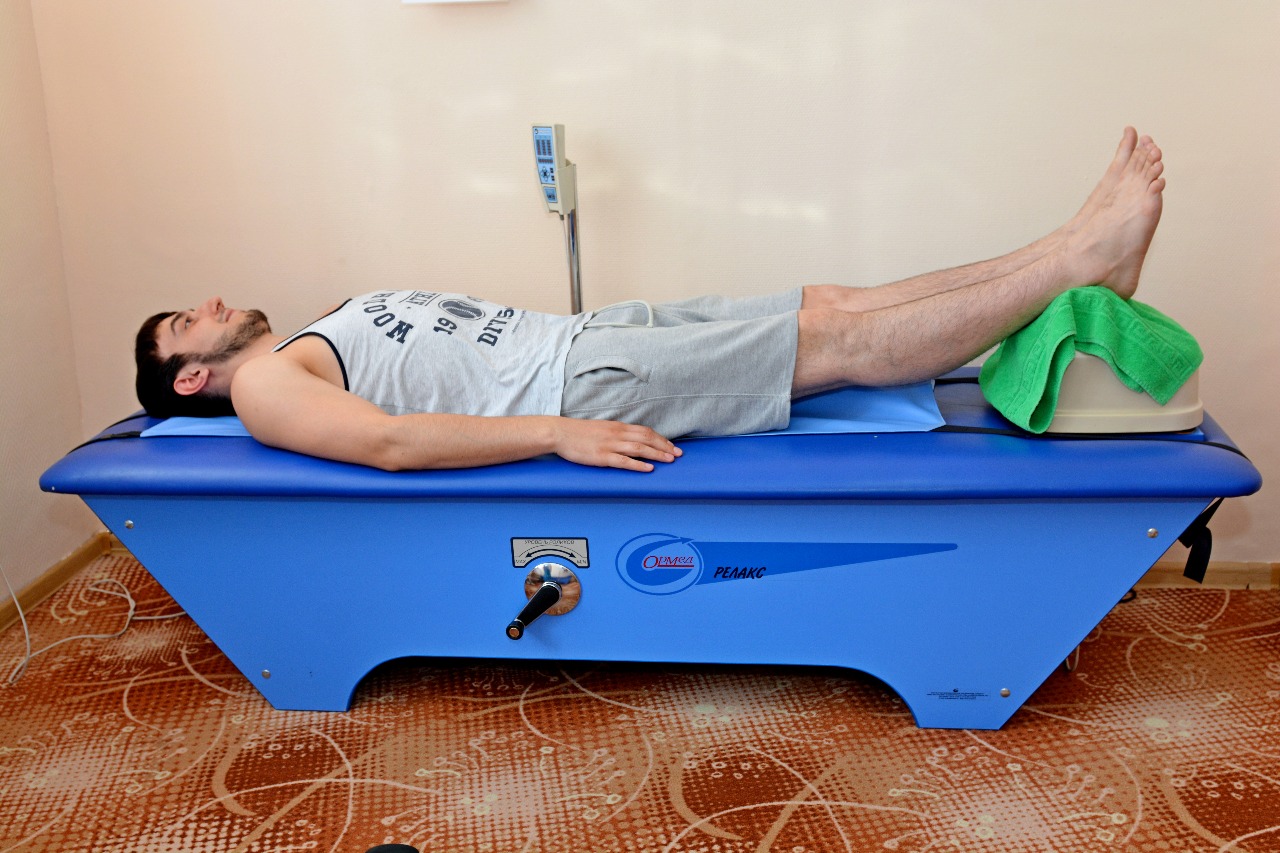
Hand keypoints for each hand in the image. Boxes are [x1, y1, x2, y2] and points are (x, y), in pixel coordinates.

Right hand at [549, 418, 681, 471]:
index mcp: (618, 427)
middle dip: (664, 446)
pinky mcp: (602, 456)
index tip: (672, 446)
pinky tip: (649, 468)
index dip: (661, 439)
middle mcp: (617, 434)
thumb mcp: (602, 429)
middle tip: (678, 454)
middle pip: (647, 438)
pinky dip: (638, 464)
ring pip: (639, 448)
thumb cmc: (579, 432)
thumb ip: (616, 433)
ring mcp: (610, 445)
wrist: (560, 433)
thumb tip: (630, 439)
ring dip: (657, 454)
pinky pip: (624, 461)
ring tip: (670, 460)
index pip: (645, 431)